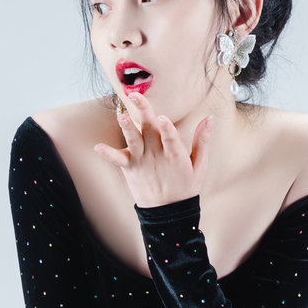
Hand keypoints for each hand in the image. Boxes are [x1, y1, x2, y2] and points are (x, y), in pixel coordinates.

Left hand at [92, 88, 212, 207]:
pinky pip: (117, 159)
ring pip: (133, 140)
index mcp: (175, 155)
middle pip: (150, 129)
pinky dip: (108, 153)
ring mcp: (142, 161)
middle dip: (143, 110)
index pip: (171, 138)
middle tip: (135, 95)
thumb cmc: (185, 186)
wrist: (167, 212)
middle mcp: (157, 156)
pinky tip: (98, 147)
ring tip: (122, 116)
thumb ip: (202, 140)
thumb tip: (209, 118)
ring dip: (127, 127)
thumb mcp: (199, 165)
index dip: (167, 127)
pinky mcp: (130, 167)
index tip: (163, 117)